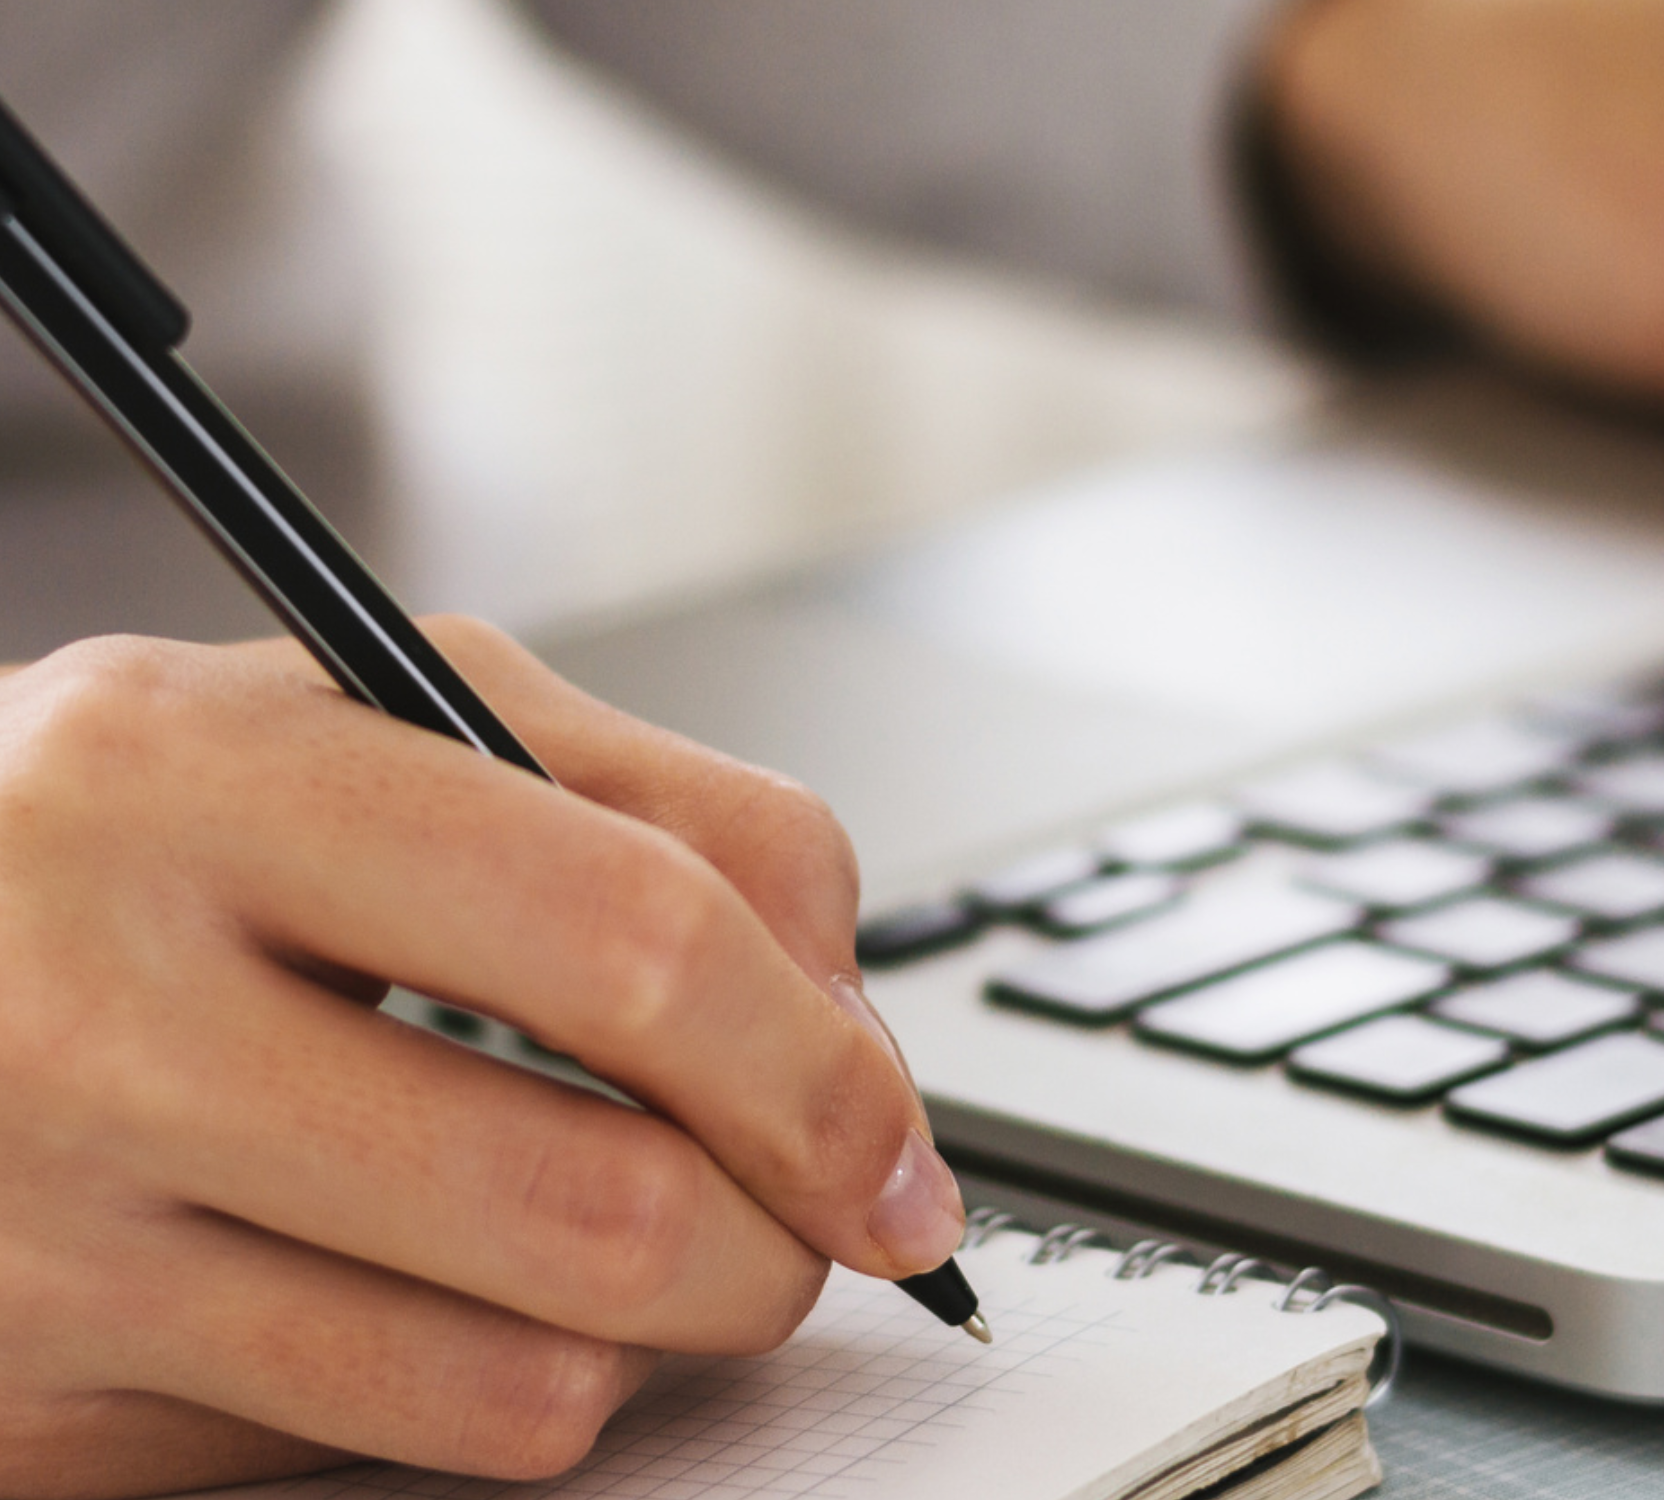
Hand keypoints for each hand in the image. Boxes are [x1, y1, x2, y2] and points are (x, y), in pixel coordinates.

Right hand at [0, 624, 962, 1497]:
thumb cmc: (116, 835)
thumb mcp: (357, 714)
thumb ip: (649, 805)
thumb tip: (848, 1014)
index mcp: (192, 781)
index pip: (631, 940)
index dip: (823, 1070)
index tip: (896, 1148)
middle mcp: (94, 1011)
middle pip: (605, 1207)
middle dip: (777, 1244)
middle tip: (800, 1224)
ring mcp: (47, 1239)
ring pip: (521, 1388)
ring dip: (647, 1342)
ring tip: (617, 1249)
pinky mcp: (34, 1412)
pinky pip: (377, 1456)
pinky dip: (474, 1394)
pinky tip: (437, 1296)